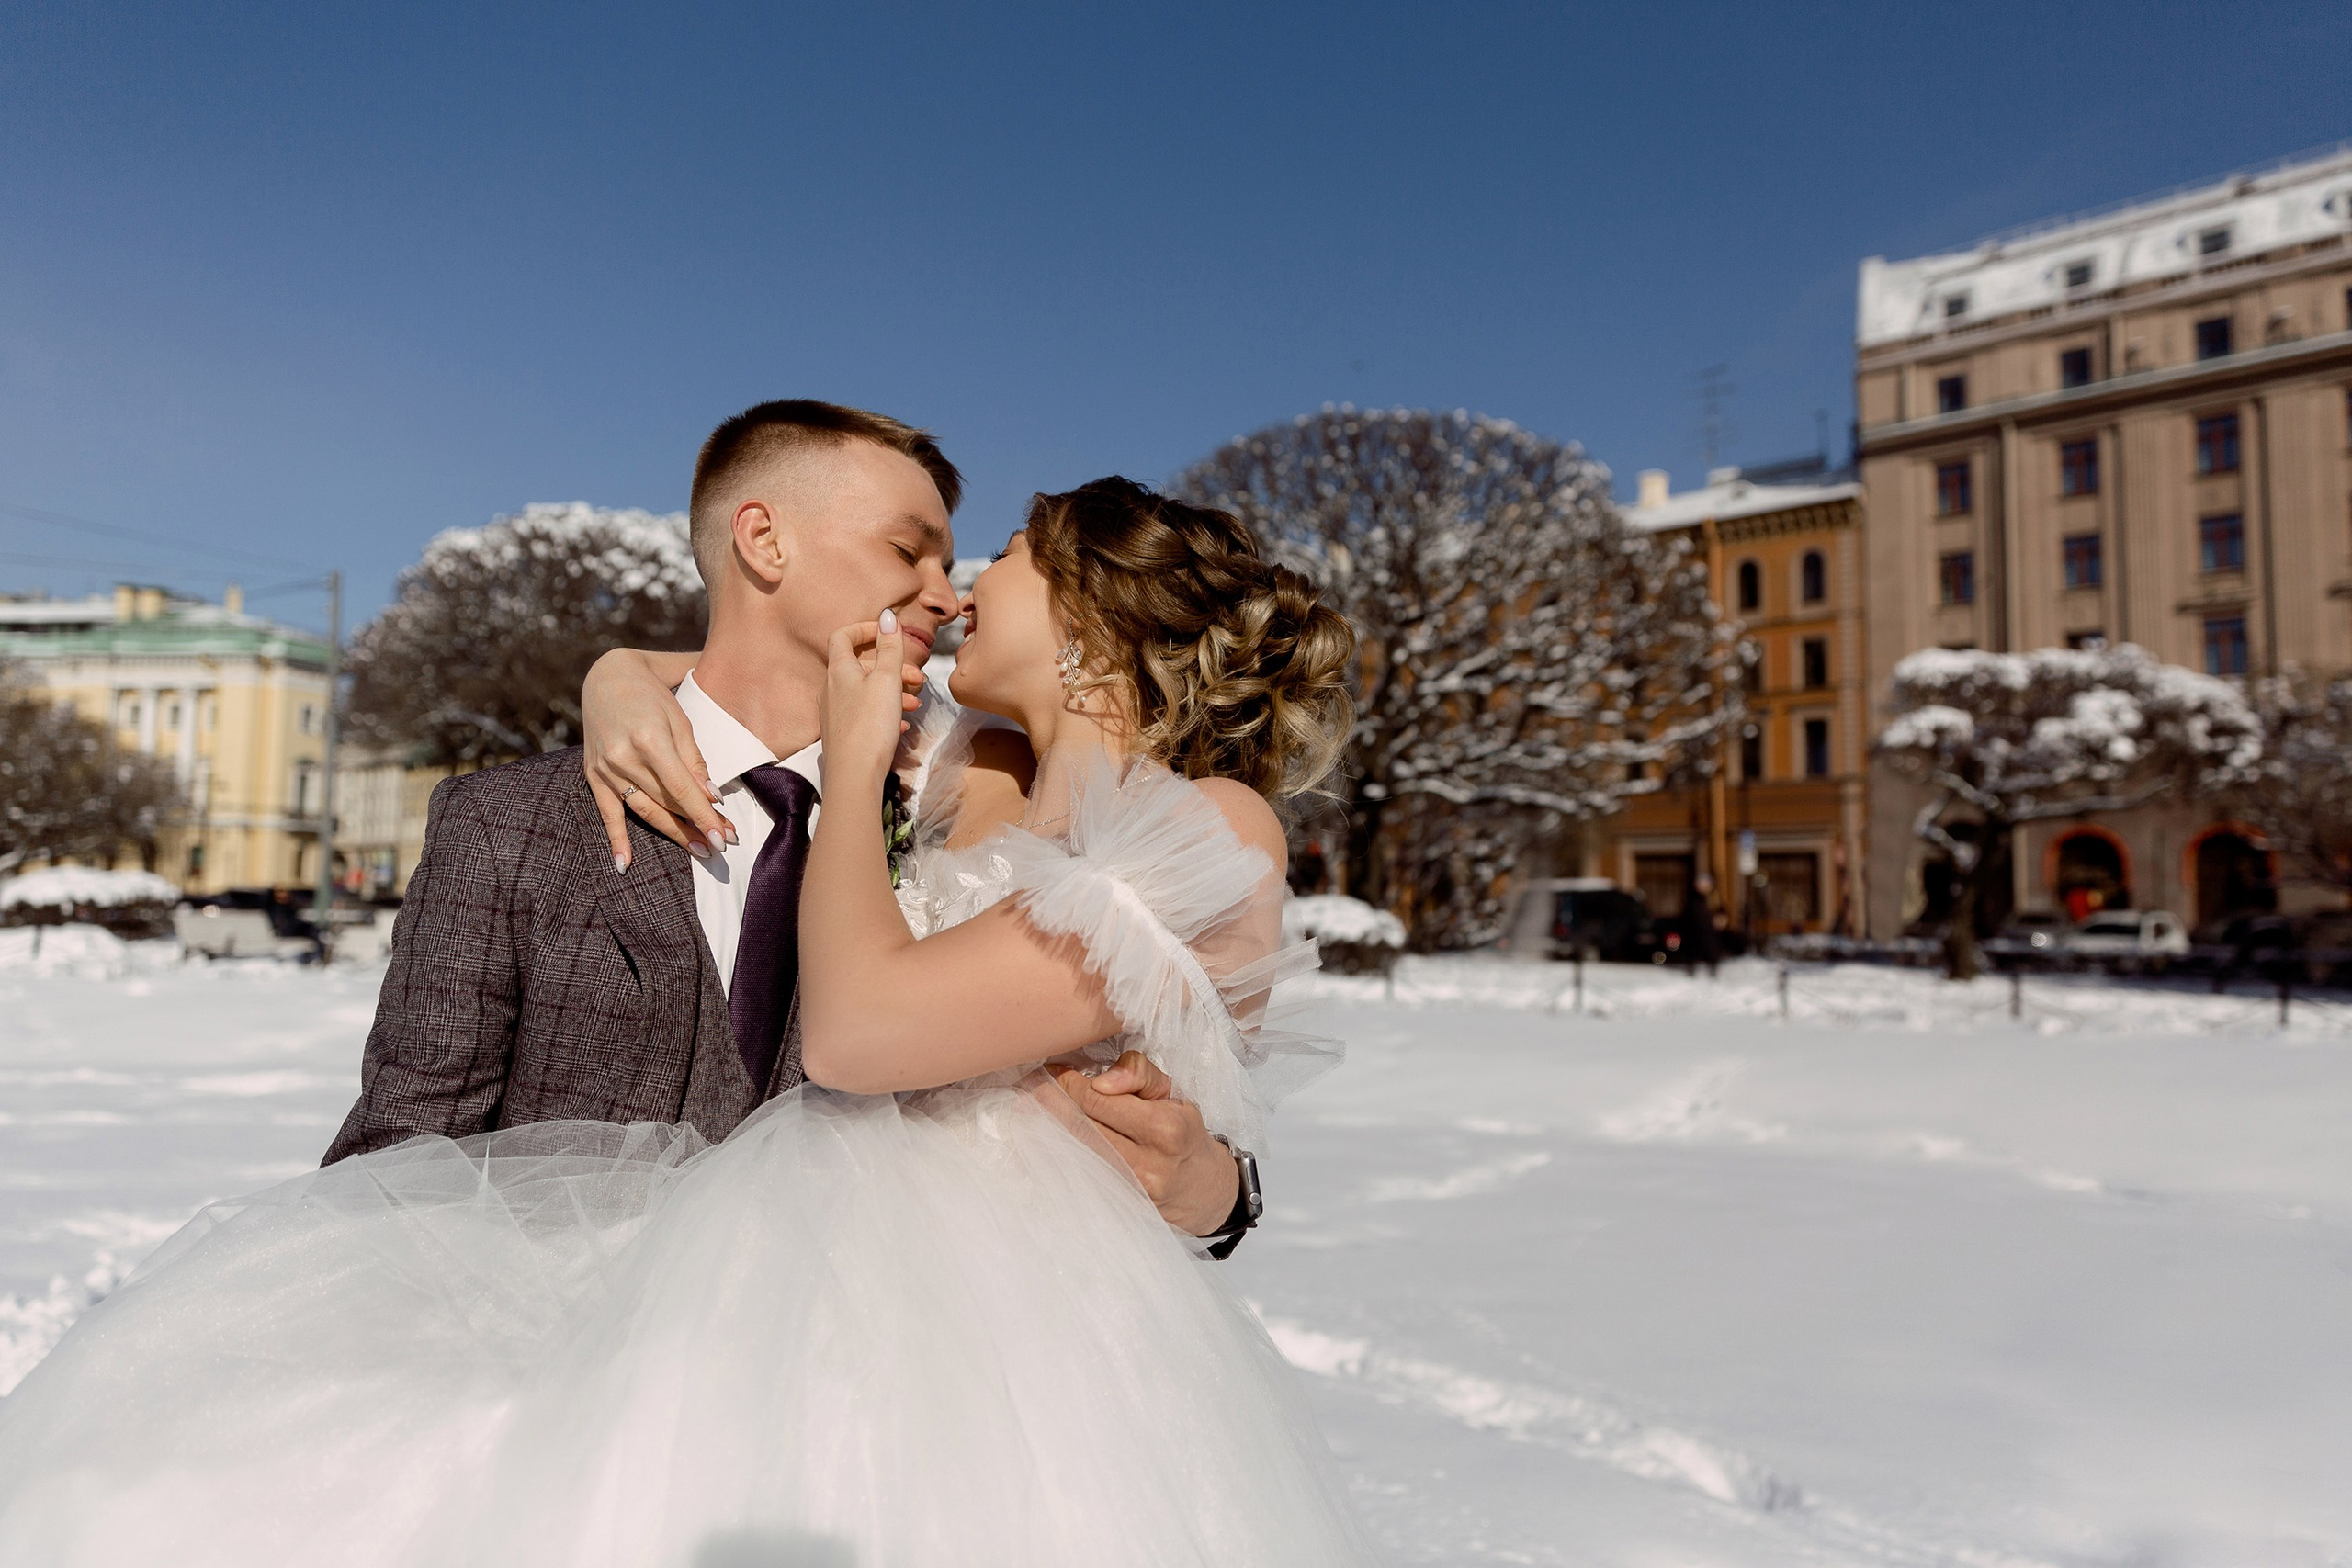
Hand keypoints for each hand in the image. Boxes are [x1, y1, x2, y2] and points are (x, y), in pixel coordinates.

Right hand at [584, 649, 729, 867]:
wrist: (608, 678)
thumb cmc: (653, 697)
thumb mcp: (681, 720)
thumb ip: (695, 761)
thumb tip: (711, 798)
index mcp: (649, 739)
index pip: (682, 789)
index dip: (704, 816)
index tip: (724, 837)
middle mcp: (624, 757)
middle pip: (665, 803)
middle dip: (695, 827)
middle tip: (721, 847)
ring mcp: (605, 768)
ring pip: (643, 810)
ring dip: (672, 833)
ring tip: (697, 851)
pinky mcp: (593, 774)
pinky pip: (606, 812)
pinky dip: (615, 839)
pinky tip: (625, 864)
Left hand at [820, 612, 926, 788]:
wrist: (854, 775)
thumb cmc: (869, 726)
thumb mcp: (887, 680)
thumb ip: (890, 647)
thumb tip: (887, 616)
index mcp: (838, 671)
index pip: (843, 636)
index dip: (866, 629)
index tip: (889, 634)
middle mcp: (831, 689)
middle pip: (862, 666)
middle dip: (892, 668)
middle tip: (917, 679)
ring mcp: (834, 712)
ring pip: (866, 691)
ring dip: (893, 692)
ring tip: (914, 704)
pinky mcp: (842, 733)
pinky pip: (864, 714)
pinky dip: (884, 712)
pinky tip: (901, 725)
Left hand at [1049, 1051, 1242, 1236]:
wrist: (1202, 1187)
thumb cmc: (1183, 1132)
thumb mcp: (1172, 1094)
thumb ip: (1139, 1073)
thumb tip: (1102, 1079)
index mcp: (1163, 1128)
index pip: (1098, 1099)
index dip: (1068, 1083)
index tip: (1053, 1070)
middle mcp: (1147, 1163)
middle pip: (1081, 1127)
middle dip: (1051, 1101)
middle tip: (1032, 1083)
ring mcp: (1132, 1191)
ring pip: (1077, 1152)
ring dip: (1050, 1126)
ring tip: (1032, 1104)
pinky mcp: (1121, 1206)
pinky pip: (1083, 1173)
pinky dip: (1063, 1152)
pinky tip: (1049, 1136)